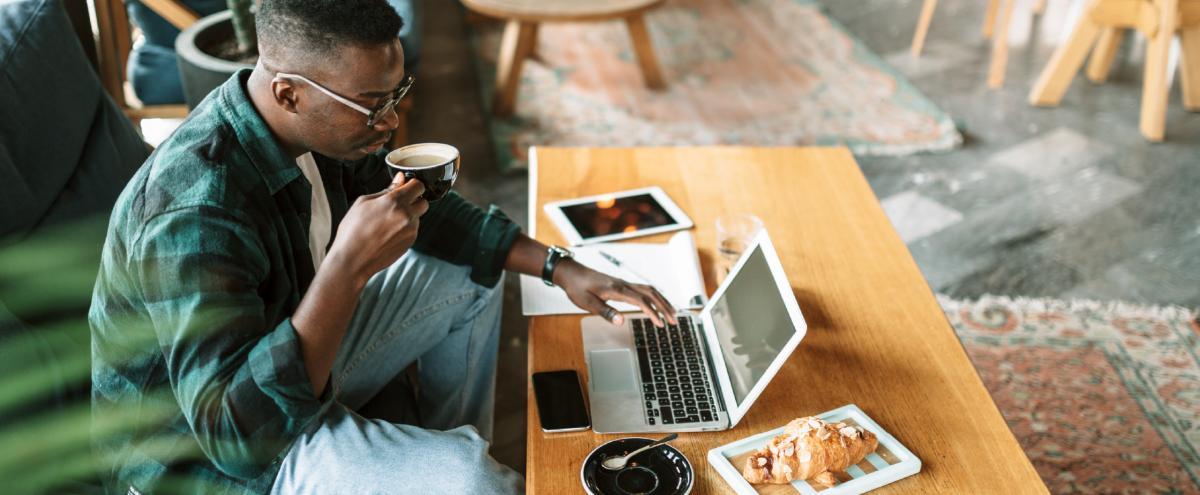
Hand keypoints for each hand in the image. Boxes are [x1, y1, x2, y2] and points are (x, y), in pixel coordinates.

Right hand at [327, 174, 428, 284]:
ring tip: (387, 222)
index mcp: (395, 201)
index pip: (418, 186)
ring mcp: (410, 231)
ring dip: (409, 215)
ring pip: (418, 217)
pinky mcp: (410, 243)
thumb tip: (400, 179)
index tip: (405, 187)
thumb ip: (386, 190)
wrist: (352, 260)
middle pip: (424, 202)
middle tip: (398, 204)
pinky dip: (405, 228)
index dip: (412, 184)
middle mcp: (406, 216)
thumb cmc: (352, 229)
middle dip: (414, 200)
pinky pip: (413, 230)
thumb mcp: (363, 203)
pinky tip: (388, 233)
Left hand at [553, 259, 677, 327]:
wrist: (570, 273)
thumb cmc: (577, 287)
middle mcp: (623, 284)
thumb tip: (622, 321)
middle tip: (675, 320)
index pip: (641, 301)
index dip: (653, 312)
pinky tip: (657, 304)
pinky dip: (654, 297)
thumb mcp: (587, 303)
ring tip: (671, 313)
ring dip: (662, 301)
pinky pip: (643, 290)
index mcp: (616, 289)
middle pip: (651, 293)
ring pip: (649, 290)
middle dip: (664, 306)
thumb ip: (606, 312)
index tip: (661, 324)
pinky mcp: (622, 285)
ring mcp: (624, 283)